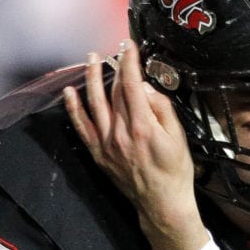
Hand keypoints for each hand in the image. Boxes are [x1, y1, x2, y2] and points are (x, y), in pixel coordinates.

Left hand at [63, 40, 209, 249]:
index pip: (132, 85)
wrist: (162, 203)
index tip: (129, 46)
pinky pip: (82, 126)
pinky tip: (70, 91)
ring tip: (91, 58)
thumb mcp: (179, 137)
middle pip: (114, 91)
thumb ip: (162, 109)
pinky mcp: (98, 153)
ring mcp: (106, 143)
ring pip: (94, 103)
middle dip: (116, 67)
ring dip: (91, 78)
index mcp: (143, 127)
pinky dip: (74, 108)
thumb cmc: (176, 171)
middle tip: (117, 50)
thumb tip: (145, 88)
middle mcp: (120, 133)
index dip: (130, 62)